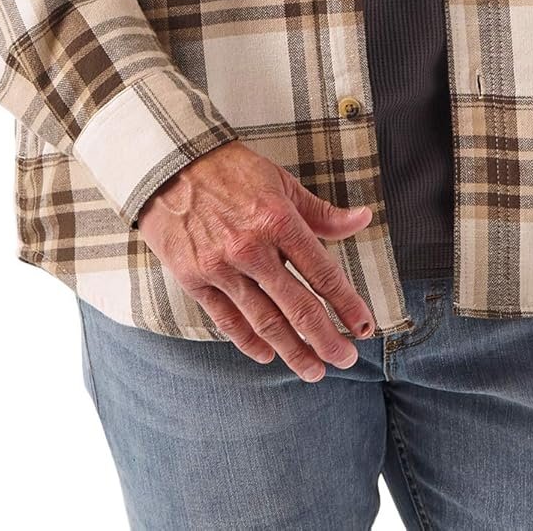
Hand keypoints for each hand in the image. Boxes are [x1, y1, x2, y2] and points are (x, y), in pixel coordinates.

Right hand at [136, 140, 376, 380]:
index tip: (364, 326)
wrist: (168, 163)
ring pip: (264, 322)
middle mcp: (251, 248)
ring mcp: (220, 267)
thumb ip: (320, 212)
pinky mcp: (193, 279)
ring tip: (313, 369)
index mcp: (277, 220)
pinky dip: (249, 342)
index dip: (347, 305)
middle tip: (345, 359)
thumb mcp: (281, 182)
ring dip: (293, 351)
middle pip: (298, 307)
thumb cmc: (230, 169)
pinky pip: (227, 320)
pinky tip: (268, 355)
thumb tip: (363, 219)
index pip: (322, 273)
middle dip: (326, 339)